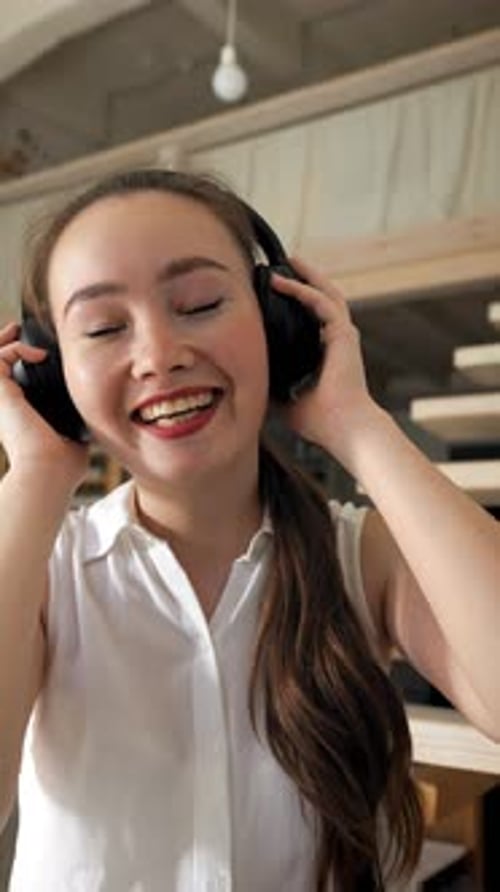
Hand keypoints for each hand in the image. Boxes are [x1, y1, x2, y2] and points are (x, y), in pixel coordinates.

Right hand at [0, 321, 87, 485]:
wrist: (49, 470)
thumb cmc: (62, 466)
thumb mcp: (72, 440)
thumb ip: (75, 427)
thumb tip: (90, 423)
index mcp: (17, 416)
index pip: (10, 384)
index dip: (16, 363)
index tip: (37, 353)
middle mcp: (3, 406)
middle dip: (2, 345)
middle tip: (16, 332)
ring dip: (4, 341)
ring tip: (19, 332)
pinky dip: (16, 348)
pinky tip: (39, 355)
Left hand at [271, 257, 379, 469]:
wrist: (342, 427)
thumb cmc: (318, 419)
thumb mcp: (282, 397)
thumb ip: (268, 382)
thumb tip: (242, 377)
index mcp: (326, 353)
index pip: (311, 319)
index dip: (296, 302)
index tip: (274, 291)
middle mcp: (337, 340)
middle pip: (321, 299)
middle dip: (304, 280)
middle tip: (283, 266)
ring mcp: (342, 335)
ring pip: (325, 293)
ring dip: (306, 276)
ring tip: (288, 261)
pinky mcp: (343, 335)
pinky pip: (321, 303)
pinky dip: (303, 289)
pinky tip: (283, 281)